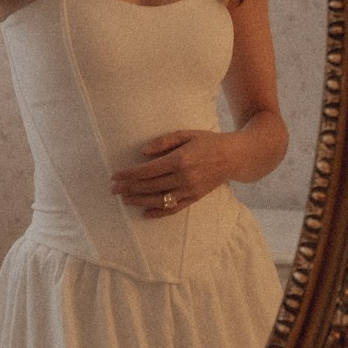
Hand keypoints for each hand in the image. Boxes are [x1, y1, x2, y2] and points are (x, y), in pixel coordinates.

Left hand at [112, 130, 233, 217]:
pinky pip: (174, 208)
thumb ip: (163, 141)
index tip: (115, 176)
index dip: (129, 174)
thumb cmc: (208, 141)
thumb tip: (142, 153)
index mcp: (180, 160)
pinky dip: (159, 213)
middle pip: (151, 186)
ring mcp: (190, 190)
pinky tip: (146, 214)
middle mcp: (184, 177)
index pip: (148, 170)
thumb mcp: (186, 134)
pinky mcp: (195, 198)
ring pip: (160, 200)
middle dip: (130, 188)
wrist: (234, 157)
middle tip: (114, 190)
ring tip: (125, 201)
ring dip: (140, 201)